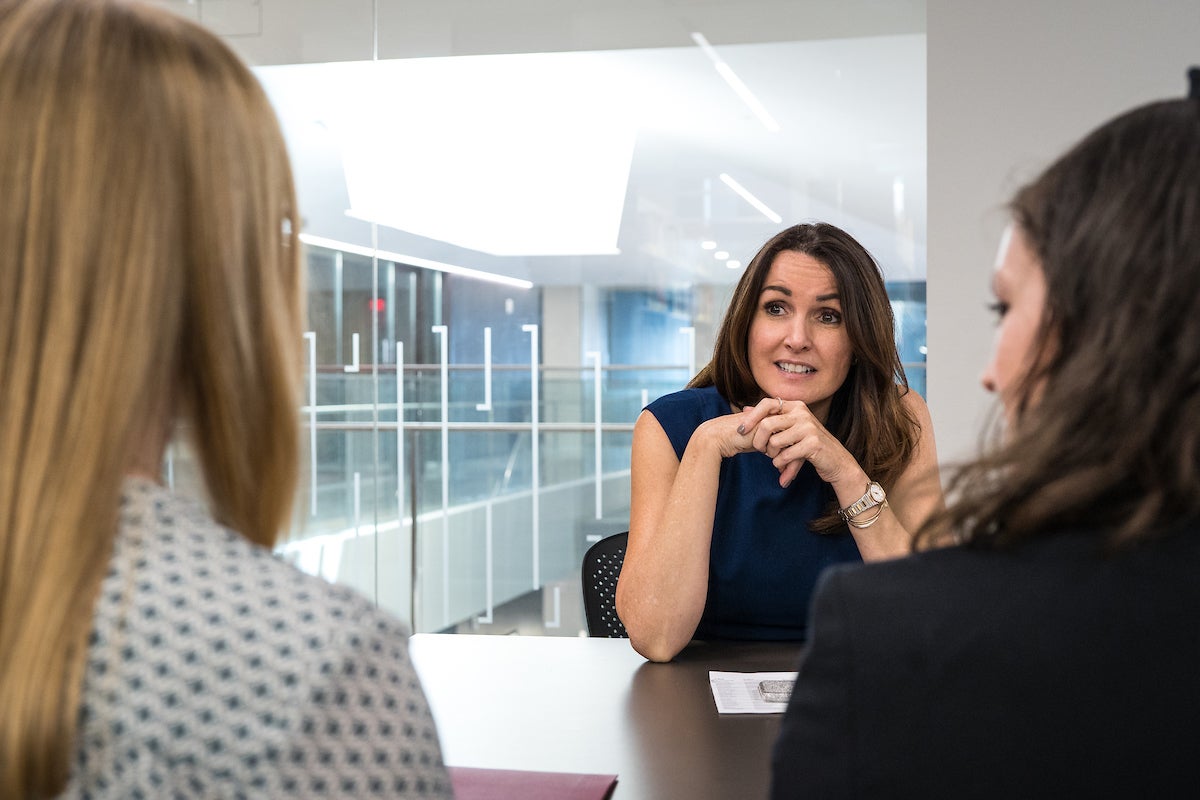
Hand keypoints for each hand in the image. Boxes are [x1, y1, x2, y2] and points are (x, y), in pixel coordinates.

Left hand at [737, 398, 859, 487]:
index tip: (740, 431)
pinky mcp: (813, 443)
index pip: (766, 403)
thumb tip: (745, 408)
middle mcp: (802, 413)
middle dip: (758, 442)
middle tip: (761, 451)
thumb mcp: (789, 429)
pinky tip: (785, 467)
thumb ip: (769, 419)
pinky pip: (784, 455)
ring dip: (772, 456)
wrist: (835, 461)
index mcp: (795, 406)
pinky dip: (781, 464)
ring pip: (774, 442)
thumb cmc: (808, 446)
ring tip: (778, 460)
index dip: (751, 417)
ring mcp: (808, 427)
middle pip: (766, 424)